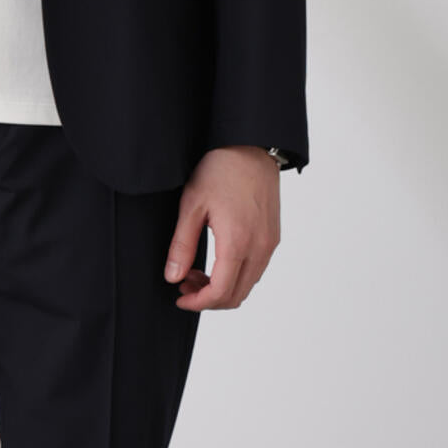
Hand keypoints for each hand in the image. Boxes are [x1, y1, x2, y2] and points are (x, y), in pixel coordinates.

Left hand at [163, 146, 279, 310]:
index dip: (198, 303)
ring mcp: (270, 243)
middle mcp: (259, 248)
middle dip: (208, 298)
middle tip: (185, 283)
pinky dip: (237, 274)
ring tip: (197, 270)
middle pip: (236, 296)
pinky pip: (256, 269)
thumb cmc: (220, 168)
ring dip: (223, 287)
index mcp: (237, 243)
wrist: (250, 145)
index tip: (180, 298)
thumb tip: (173, 277)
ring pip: (248, 284)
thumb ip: (182, 245)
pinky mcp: (273, 236)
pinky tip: (218, 259)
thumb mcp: (192, 204)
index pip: (220, 292)